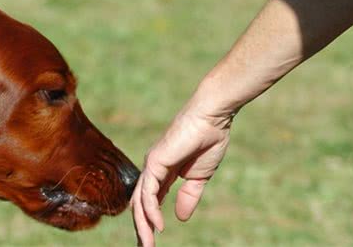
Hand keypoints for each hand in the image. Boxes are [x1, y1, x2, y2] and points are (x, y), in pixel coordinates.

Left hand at [131, 110, 231, 246]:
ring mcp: (152, 165)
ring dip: (144, 225)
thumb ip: (189, 196)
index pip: (150, 201)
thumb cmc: (208, 141)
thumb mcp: (199, 177)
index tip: (152, 241)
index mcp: (163, 173)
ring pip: (140, 201)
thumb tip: (180, 218)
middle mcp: (153, 170)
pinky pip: (148, 191)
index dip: (149, 221)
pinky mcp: (155, 161)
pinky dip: (151, 210)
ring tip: (148, 244)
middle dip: (142, 228)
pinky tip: (157, 225)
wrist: (212, 120)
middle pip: (140, 204)